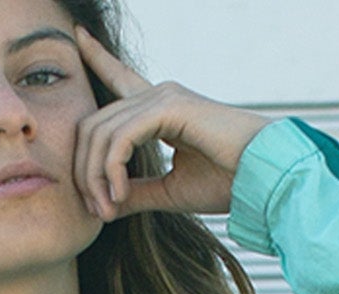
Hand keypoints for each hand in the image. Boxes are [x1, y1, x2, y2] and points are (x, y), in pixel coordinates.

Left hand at [73, 27, 270, 220]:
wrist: (261, 178)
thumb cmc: (226, 183)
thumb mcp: (168, 192)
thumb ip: (135, 193)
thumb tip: (103, 207)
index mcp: (160, 110)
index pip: (120, 79)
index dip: (98, 58)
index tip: (77, 37)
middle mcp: (158, 95)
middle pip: (94, 125)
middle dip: (85, 172)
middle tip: (97, 211)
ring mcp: (163, 96)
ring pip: (101, 133)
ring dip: (96, 178)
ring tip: (109, 209)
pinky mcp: (169, 107)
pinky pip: (120, 138)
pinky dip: (112, 170)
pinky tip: (120, 195)